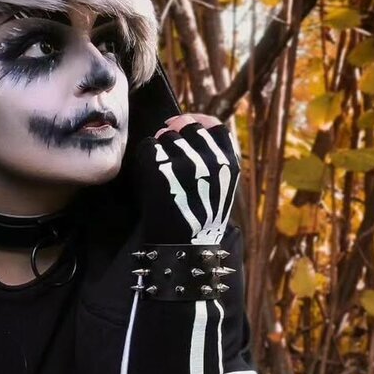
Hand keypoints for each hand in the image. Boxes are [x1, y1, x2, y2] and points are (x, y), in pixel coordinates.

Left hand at [132, 114, 241, 245]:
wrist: (182, 249)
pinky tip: (148, 172)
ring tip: (158, 167)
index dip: (198, 123)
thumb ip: (215, 160)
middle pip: (187, 126)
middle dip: (174, 133)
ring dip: (159, 146)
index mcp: (229, 164)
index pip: (215, 127)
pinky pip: (147, 147)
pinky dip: (145, 156)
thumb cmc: (198, 221)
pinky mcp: (160, 171)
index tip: (184, 127)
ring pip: (165, 136)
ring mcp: (185, 165)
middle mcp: (210, 160)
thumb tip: (193, 126)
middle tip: (165, 147)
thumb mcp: (221, 189)